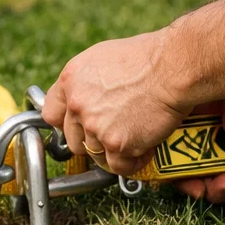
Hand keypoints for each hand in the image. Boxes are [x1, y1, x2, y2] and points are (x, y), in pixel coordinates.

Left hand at [42, 31, 188, 174]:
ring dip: (114, 150)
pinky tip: (146, 147)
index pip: (51, 114)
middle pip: (73, 140)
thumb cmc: (148, 58)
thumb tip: (83, 99)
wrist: (173, 66)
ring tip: (136, 135)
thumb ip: (86, 83)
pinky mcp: (115, 143)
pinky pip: (118, 166)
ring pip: (95, 155)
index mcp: (70, 80)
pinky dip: (133, 162)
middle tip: (116, 131)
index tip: (79, 127)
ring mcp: (94, 125)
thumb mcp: (103, 58)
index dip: (68, 123)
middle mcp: (77, 104)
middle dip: (93, 139)